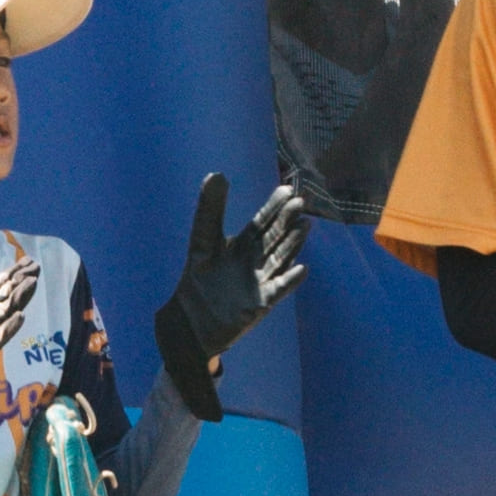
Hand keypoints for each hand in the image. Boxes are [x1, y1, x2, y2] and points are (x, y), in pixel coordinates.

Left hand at [155, 173, 308, 419]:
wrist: (191, 322)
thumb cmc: (198, 281)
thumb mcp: (202, 242)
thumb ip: (210, 210)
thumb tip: (217, 173)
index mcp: (242, 245)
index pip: (262, 222)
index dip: (273, 206)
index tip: (286, 189)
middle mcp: (256, 261)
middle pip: (275, 237)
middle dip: (287, 221)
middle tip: (299, 202)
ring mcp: (261, 281)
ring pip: (280, 258)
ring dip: (293, 244)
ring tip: (304, 226)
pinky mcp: (260, 303)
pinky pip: (279, 290)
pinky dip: (290, 280)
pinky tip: (301, 269)